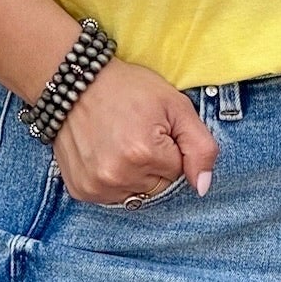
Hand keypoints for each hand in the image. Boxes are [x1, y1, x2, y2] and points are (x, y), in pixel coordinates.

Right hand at [52, 58, 219, 204]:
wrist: (78, 84)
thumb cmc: (131, 90)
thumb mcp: (177, 106)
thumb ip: (200, 147)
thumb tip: (202, 187)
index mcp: (144, 154)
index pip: (179, 171)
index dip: (171, 148)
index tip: (155, 129)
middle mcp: (117, 176)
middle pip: (158, 186)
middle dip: (155, 164)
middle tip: (137, 134)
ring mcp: (96, 186)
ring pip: (137, 194)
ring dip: (135, 174)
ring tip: (120, 143)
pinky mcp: (81, 190)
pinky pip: (113, 197)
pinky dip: (114, 180)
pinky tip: (107, 154)